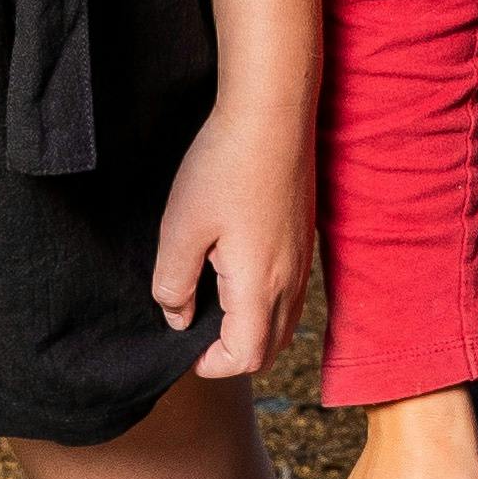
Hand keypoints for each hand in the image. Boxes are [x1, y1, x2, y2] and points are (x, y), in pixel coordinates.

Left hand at [148, 97, 313, 381]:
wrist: (272, 114)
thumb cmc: (224, 167)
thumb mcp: (181, 228)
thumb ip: (174, 283)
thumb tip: (177, 317)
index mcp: (259, 286)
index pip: (245, 357)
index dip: (210, 363)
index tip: (182, 344)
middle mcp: (290, 282)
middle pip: (268, 350)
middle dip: (232, 354)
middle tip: (195, 330)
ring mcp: (302, 261)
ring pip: (282, 323)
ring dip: (249, 329)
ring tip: (212, 303)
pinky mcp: (304, 240)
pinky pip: (289, 294)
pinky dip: (264, 304)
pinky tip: (235, 272)